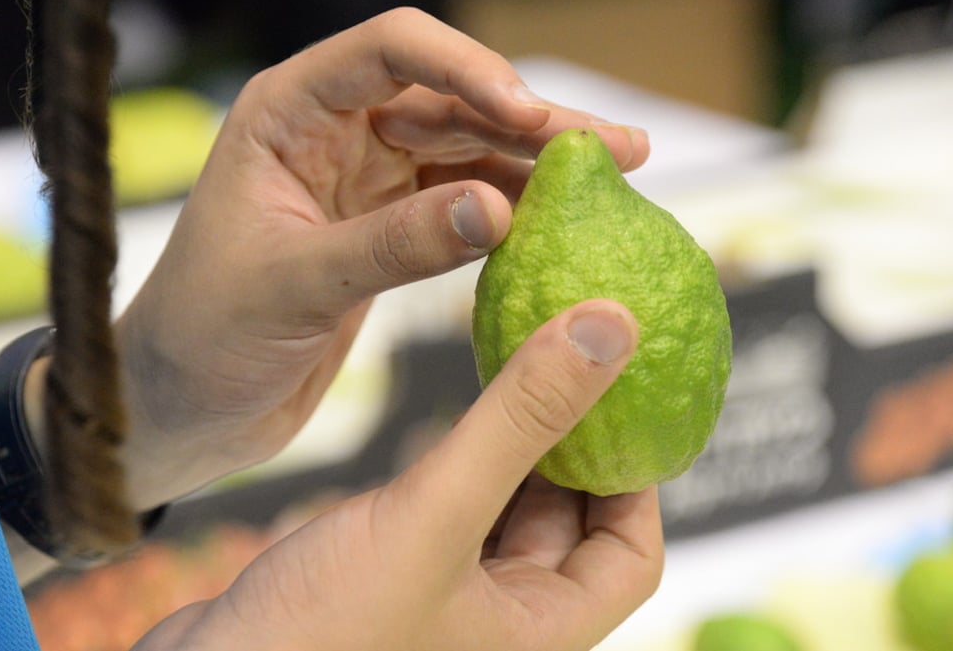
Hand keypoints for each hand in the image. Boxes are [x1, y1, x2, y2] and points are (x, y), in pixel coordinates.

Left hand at [114, 8, 649, 503]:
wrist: (182, 407)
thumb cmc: (202, 339)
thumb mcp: (292, 288)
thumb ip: (390, 247)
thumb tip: (499, 208)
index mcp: (288, 113)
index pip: (390, 50)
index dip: (467, 68)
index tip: (529, 115)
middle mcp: (332, 132)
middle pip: (449, 98)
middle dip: (532, 118)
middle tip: (618, 145)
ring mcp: (365, 179)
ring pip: (468, 149)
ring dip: (539, 160)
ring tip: (623, 169)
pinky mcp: (388, 229)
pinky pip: (465, 204)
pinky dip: (515, 209)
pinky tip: (568, 219)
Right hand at [132, 300, 662, 650]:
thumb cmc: (317, 636)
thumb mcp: (434, 516)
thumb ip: (518, 423)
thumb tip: (610, 331)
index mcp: (534, 636)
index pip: (628, 555)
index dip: (635, 477)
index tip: (620, 396)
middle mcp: (495, 624)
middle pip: (566, 526)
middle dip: (571, 444)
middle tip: (570, 360)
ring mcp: (439, 600)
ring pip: (502, 511)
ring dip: (511, 445)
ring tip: (515, 367)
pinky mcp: (387, 576)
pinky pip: (446, 508)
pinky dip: (457, 459)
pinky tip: (448, 413)